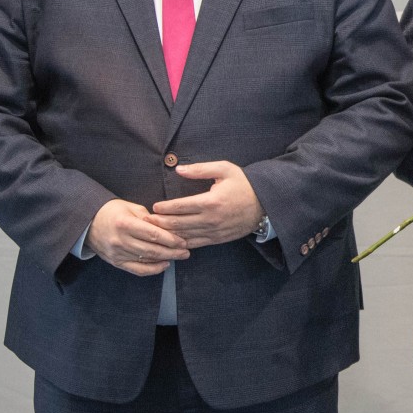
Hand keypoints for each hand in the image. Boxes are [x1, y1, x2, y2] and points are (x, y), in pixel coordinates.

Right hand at [89, 199, 189, 275]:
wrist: (88, 222)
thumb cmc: (112, 211)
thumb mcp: (130, 207)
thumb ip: (149, 217)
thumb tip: (167, 227)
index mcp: (125, 224)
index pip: (153, 234)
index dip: (171, 239)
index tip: (183, 240)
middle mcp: (120, 241)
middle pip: (152, 250)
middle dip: (172, 251)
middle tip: (186, 251)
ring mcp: (118, 254)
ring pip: (147, 260)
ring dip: (166, 259)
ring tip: (179, 256)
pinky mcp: (116, 262)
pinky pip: (138, 270)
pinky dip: (153, 270)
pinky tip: (164, 265)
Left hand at [148, 160, 263, 247]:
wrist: (265, 204)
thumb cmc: (244, 184)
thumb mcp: (225, 169)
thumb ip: (200, 169)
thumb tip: (179, 169)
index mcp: (210, 201)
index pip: (179, 207)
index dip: (163, 208)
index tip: (153, 207)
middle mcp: (210, 219)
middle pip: (178, 224)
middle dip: (160, 223)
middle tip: (146, 221)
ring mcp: (214, 231)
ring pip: (185, 236)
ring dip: (168, 235)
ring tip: (154, 232)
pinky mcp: (218, 239)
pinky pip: (196, 244)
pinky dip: (182, 243)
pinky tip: (173, 241)